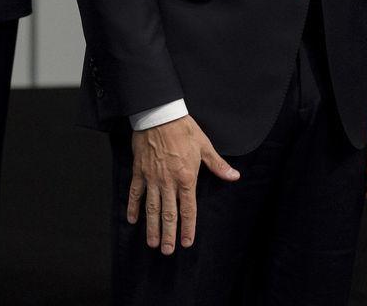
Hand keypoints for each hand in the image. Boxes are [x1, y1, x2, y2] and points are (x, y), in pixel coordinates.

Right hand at [126, 116, 239, 254]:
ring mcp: (152, 178)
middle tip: (167, 251)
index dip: (188, 227)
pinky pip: (135, 193)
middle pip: (168, 213)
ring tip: (152, 242)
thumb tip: (234, 176)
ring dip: (151, 227)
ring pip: (151, 208)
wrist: (160, 115)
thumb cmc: (184, 129)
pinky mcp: (139, 172)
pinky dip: (133, 207)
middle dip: (168, 234)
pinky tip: (132, 219)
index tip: (186, 242)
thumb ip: (218, 165)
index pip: (188, 209)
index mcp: (187, 178)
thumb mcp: (204, 146)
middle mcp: (168, 182)